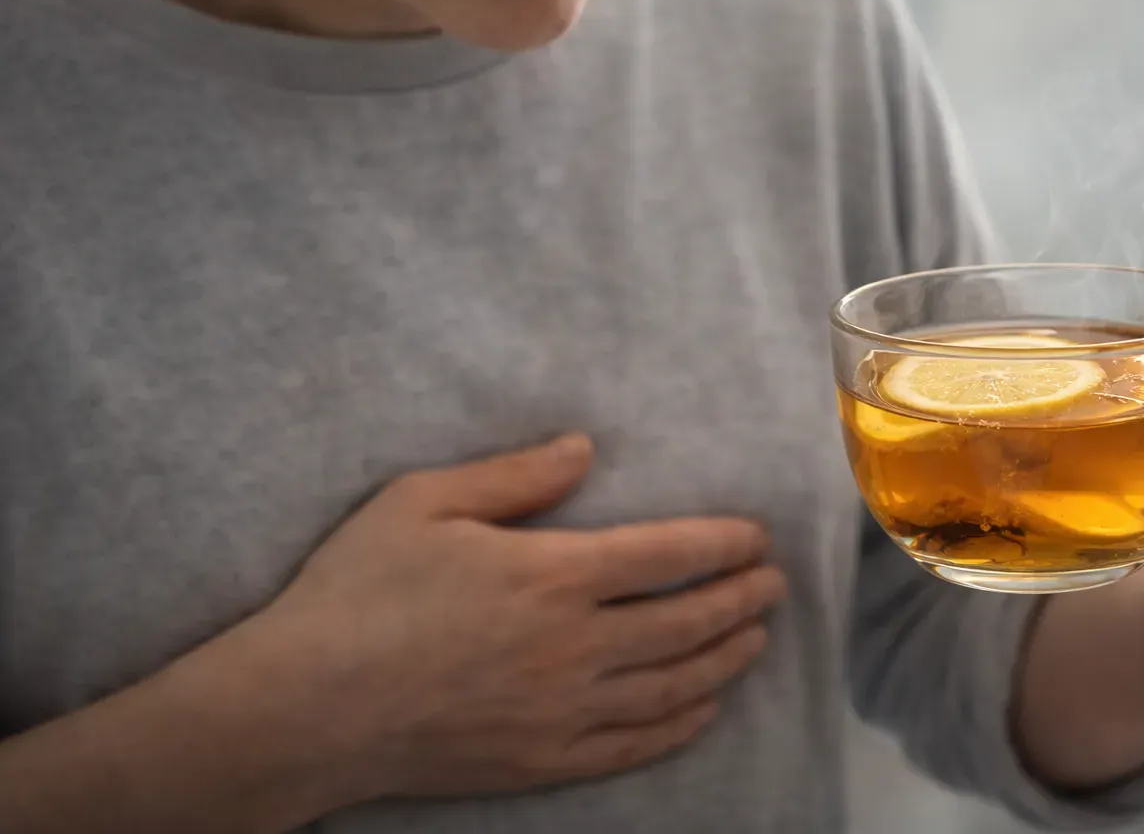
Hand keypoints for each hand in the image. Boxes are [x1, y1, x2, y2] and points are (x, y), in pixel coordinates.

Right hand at [252, 433, 786, 802]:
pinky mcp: (541, 761)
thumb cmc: (356, 592)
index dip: (722, 544)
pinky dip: (680, 727)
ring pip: (673, 687)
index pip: (666, 554)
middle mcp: (572, 647)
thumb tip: (584, 447)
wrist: (304, 707)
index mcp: (550, 576)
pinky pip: (632, 746)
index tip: (756, 536)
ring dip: (726, 659)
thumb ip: (514, 475)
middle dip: (742, 599)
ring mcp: (561, 711)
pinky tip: (703, 711)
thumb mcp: (422, 503)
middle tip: (775, 583)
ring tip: (756, 637)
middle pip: (686, 621)